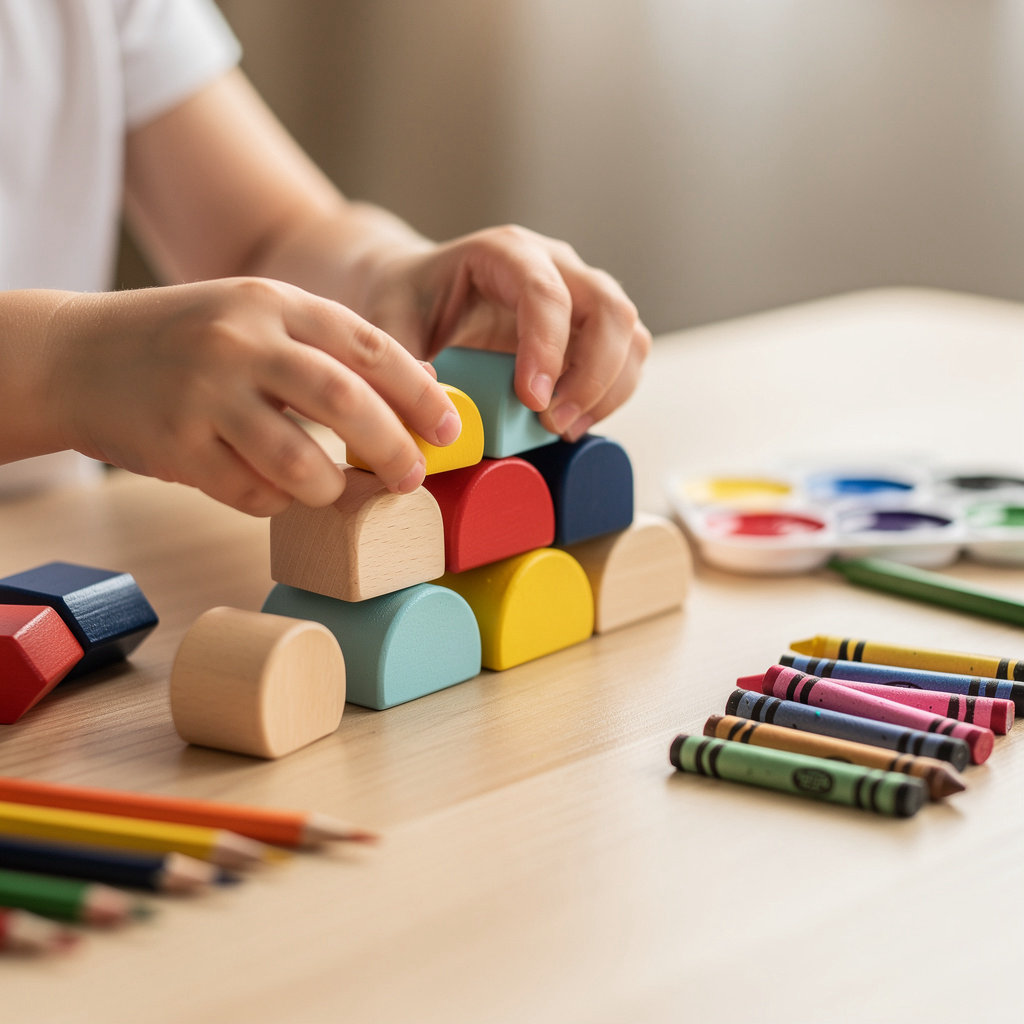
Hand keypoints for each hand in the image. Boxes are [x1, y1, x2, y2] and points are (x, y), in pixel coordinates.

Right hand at [43, 278, 461, 515]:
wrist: (77, 356)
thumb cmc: (188, 341)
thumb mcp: (256, 316)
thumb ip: (328, 345)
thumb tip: (418, 385)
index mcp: (273, 301)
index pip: (367, 346)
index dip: (418, 393)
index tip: (448, 429)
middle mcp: (241, 340)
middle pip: (342, 400)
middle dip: (391, 446)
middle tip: (412, 477)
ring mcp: (204, 394)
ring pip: (298, 460)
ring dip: (331, 488)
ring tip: (337, 492)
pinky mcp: (176, 446)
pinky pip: (250, 492)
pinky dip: (275, 502)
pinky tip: (273, 492)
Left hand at [362, 225, 651, 440]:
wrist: (420, 291)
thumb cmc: (407, 301)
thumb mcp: (390, 322)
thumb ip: (404, 357)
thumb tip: (440, 399)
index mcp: (505, 252)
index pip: (546, 292)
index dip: (547, 347)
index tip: (532, 400)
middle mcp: (554, 264)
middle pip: (608, 308)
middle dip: (592, 375)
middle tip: (553, 424)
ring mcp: (579, 294)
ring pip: (628, 334)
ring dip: (608, 390)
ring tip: (562, 429)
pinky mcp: (589, 328)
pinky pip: (625, 357)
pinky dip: (610, 395)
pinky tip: (572, 423)